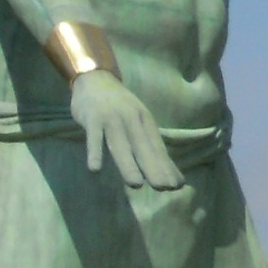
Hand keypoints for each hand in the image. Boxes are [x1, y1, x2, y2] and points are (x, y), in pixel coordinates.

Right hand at [68, 71, 182, 190]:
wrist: (95, 79)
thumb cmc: (120, 107)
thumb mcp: (139, 122)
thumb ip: (151, 146)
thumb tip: (173, 176)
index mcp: (145, 122)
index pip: (157, 148)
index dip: (166, 167)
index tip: (176, 186)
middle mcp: (131, 120)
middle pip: (143, 148)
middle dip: (153, 168)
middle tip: (163, 188)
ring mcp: (111, 119)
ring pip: (120, 145)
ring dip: (128, 165)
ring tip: (136, 184)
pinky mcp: (91, 119)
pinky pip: (93, 138)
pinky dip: (94, 152)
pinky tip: (95, 169)